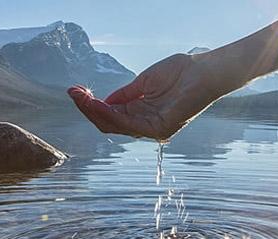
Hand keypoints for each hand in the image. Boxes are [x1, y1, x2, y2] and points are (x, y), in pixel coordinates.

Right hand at [67, 53, 218, 140]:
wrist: (204, 70)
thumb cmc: (180, 73)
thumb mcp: (143, 82)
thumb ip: (124, 95)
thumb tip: (102, 102)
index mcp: (141, 113)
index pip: (111, 115)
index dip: (92, 105)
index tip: (76, 92)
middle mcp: (145, 124)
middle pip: (109, 123)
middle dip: (89, 109)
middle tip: (73, 94)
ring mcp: (153, 128)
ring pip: (116, 125)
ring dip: (95, 112)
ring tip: (81, 98)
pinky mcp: (160, 128)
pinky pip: (129, 124)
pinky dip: (111, 114)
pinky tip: (98, 104)